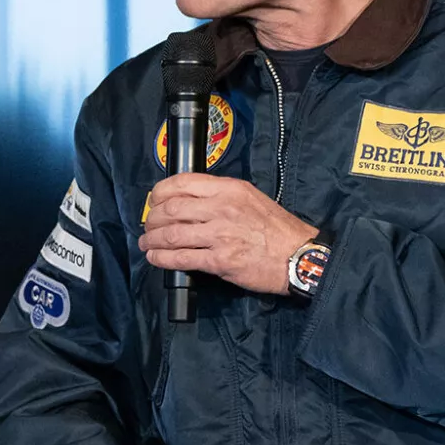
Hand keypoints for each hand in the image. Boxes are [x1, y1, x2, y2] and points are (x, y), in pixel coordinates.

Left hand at [140, 174, 318, 295]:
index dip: (160, 192)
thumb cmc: (277, 229)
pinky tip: (155, 258)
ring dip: (152, 240)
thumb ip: (222, 196)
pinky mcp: (219, 261)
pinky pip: (181, 258)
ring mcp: (219, 235)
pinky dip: (162, 259)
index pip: (183, 183)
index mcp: (229, 189)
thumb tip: (191, 202)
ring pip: (172, 234)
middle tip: (148, 226)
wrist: (298, 256)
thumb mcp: (251, 198)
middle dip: (153, 219)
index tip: (154, 200)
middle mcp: (222, 208)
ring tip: (146, 243)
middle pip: (171, 209)